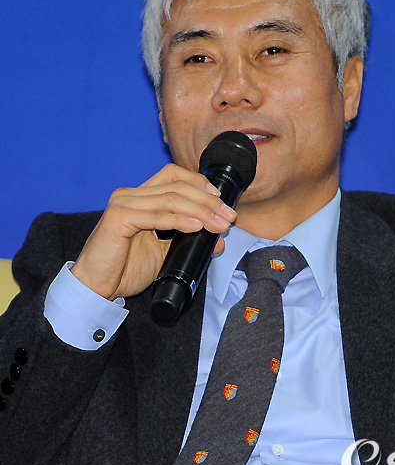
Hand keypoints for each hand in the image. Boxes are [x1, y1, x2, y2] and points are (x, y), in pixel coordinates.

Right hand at [71, 164, 236, 299]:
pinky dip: (180, 220)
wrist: (95, 288)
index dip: (199, 183)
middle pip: (176, 185)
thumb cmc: (124, 269)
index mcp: (139, 197)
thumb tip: (218, 238)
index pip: (173, 176)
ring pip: (170, 199)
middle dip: (208, 200)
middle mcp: (130, 195)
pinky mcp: (118, 218)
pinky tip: (197, 227)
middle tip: (229, 216)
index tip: (221, 201)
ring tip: (219, 224)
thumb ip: (187, 241)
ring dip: (201, 211)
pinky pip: (157, 216)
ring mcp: (123, 204)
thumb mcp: (164, 253)